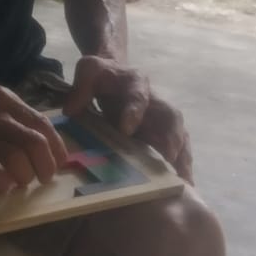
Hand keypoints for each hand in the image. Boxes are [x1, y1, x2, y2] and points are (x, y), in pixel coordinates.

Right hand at [0, 82, 67, 193]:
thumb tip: (47, 146)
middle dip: (45, 166)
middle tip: (44, 178)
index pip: (42, 124)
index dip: (56, 147)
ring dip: (25, 176)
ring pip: (14, 158)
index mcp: (5, 100)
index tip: (59, 163)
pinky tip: (2, 186)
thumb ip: (17, 119)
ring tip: (22, 181)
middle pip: (33, 143)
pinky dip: (1, 183)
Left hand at [63, 55, 193, 183]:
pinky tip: (183, 184)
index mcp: (136, 82)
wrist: (114, 73)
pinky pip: (177, 148)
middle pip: (171, 116)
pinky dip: (181, 165)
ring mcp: (161, 118)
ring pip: (180, 135)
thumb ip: (81, 87)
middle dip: (172, 137)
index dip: (134, 111)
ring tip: (184, 181)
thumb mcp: (88, 71)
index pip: (138, 95)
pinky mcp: (161, 133)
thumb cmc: (102, 75)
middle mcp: (155, 99)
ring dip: (182, 157)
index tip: (126, 130)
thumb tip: (70, 110)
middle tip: (169, 158)